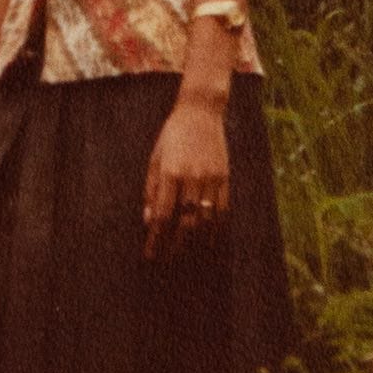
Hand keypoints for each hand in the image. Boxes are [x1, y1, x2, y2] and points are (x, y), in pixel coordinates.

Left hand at [143, 95, 230, 259]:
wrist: (200, 112)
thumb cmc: (172, 135)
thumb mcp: (155, 158)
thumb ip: (151, 189)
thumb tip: (148, 220)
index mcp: (170, 173)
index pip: (163, 216)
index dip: (156, 239)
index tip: (150, 254)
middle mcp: (192, 178)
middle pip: (185, 222)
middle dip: (175, 245)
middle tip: (167, 260)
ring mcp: (211, 178)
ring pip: (205, 220)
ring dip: (196, 241)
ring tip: (187, 255)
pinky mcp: (224, 177)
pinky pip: (222, 209)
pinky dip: (216, 227)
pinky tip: (209, 239)